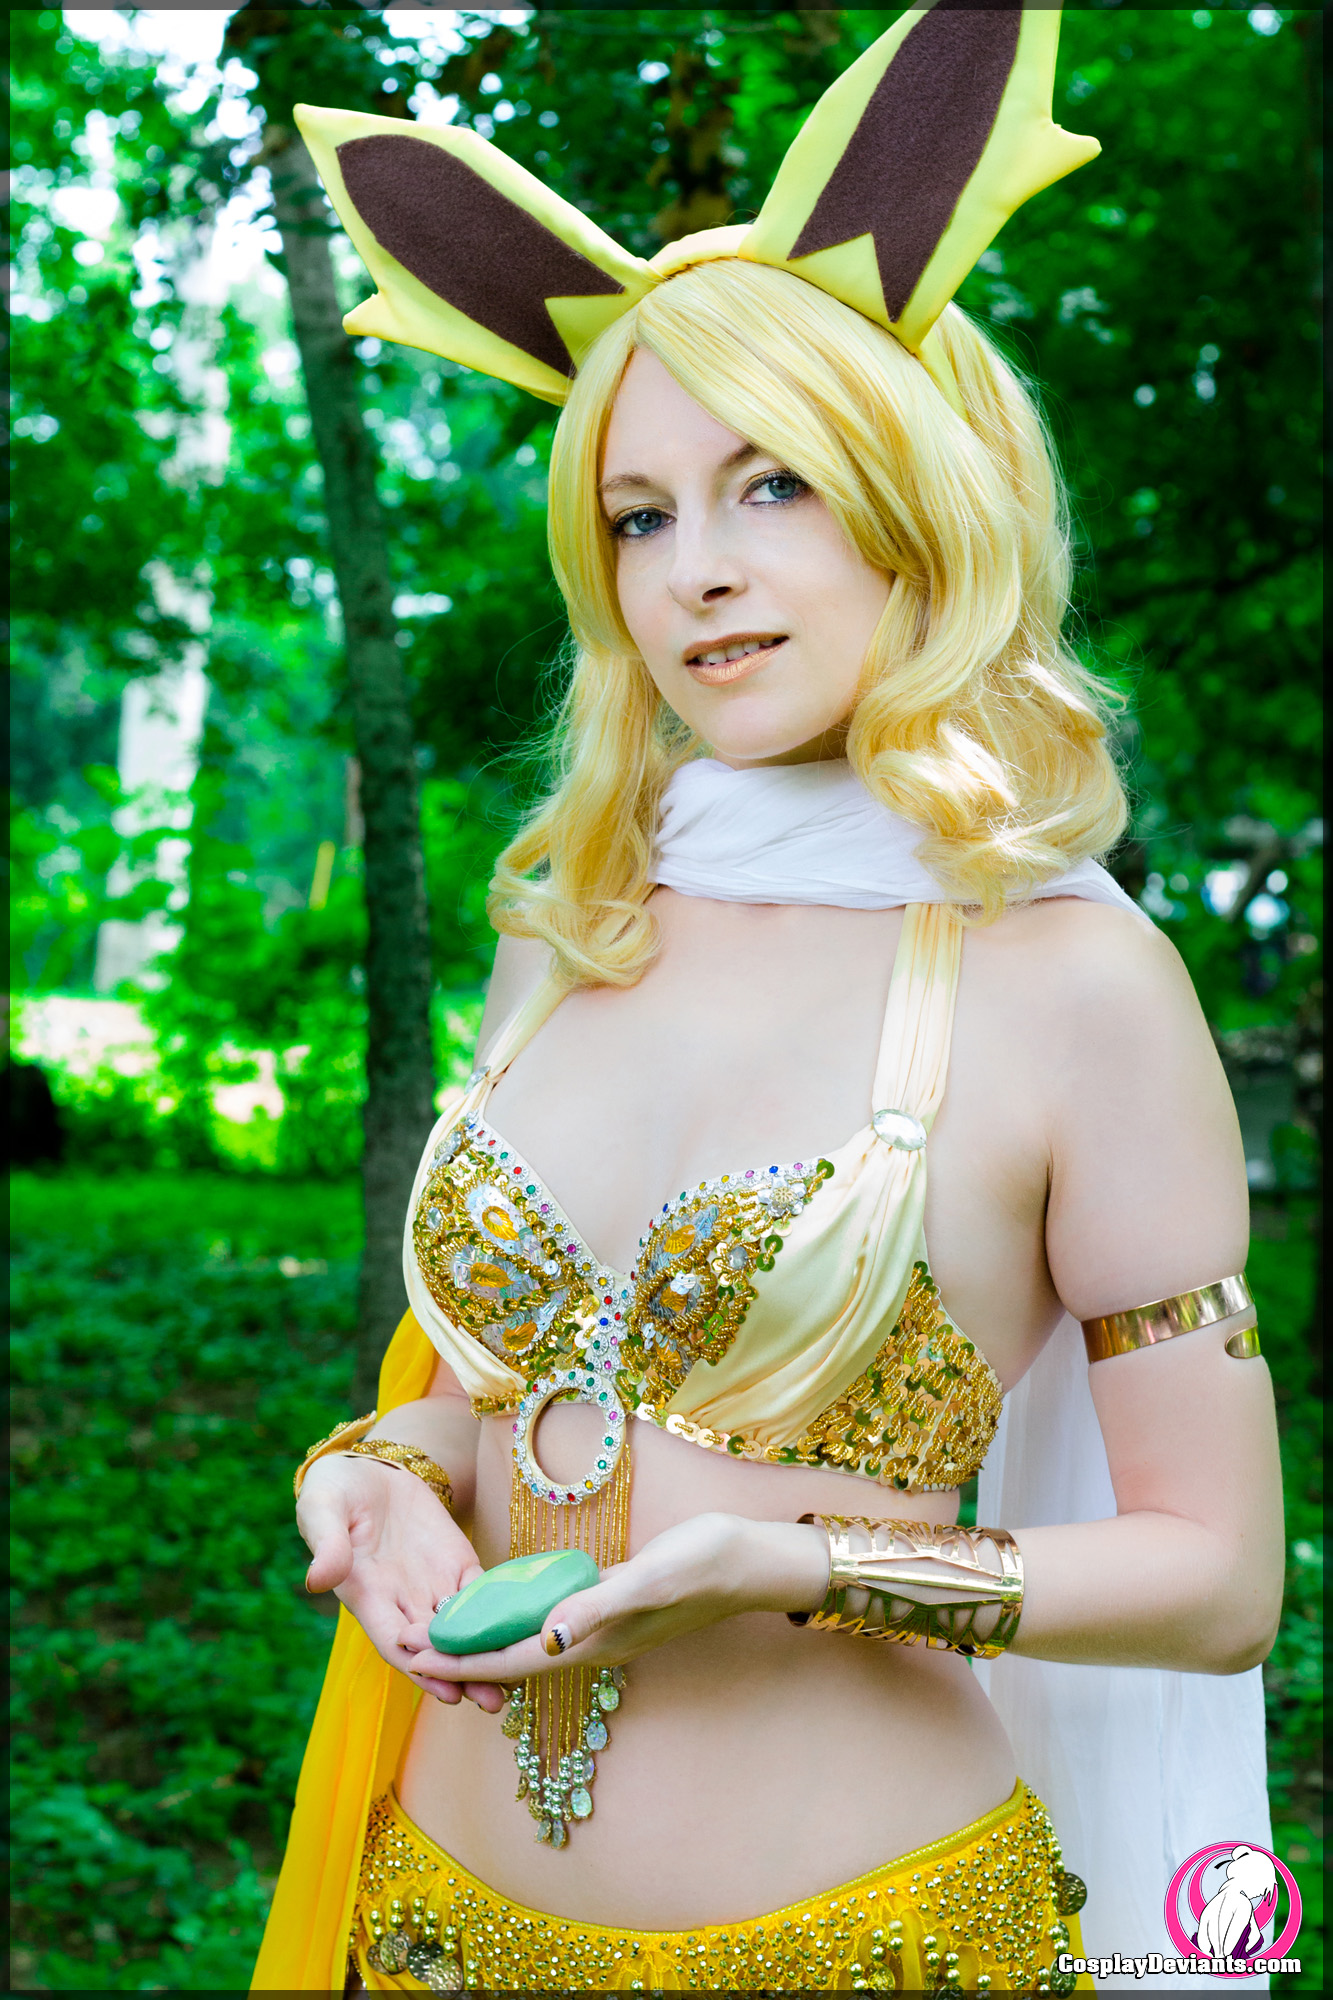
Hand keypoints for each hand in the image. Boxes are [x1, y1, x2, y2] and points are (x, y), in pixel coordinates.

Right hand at [297, 1452, 505, 1711]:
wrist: (364, 1469)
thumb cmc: (333, 1492)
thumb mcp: (322, 1511)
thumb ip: (327, 1545)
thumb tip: (318, 1581)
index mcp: (367, 1595)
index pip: (395, 1642)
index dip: (421, 1669)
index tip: (447, 1692)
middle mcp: (402, 1600)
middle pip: (435, 1648)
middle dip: (463, 1675)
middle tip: (494, 1702)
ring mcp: (431, 1583)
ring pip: (462, 1629)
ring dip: (485, 1655)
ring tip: (515, 1683)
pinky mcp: (456, 1562)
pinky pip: (481, 1592)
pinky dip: (499, 1612)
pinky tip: (522, 1631)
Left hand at [399, 1511, 828, 1698]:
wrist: (751, 1558)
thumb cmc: (704, 1565)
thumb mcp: (650, 1580)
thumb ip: (597, 1607)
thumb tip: (546, 1637)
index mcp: (592, 1644)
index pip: (511, 1663)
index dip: (462, 1664)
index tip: (413, 1661)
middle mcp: (592, 1642)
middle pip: (511, 1660)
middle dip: (462, 1658)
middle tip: (407, 1648)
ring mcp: (603, 1624)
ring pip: (529, 1641)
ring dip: (486, 1641)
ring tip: (442, 1631)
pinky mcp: (612, 1600)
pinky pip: (551, 1617)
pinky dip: (518, 1616)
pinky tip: (502, 1600)